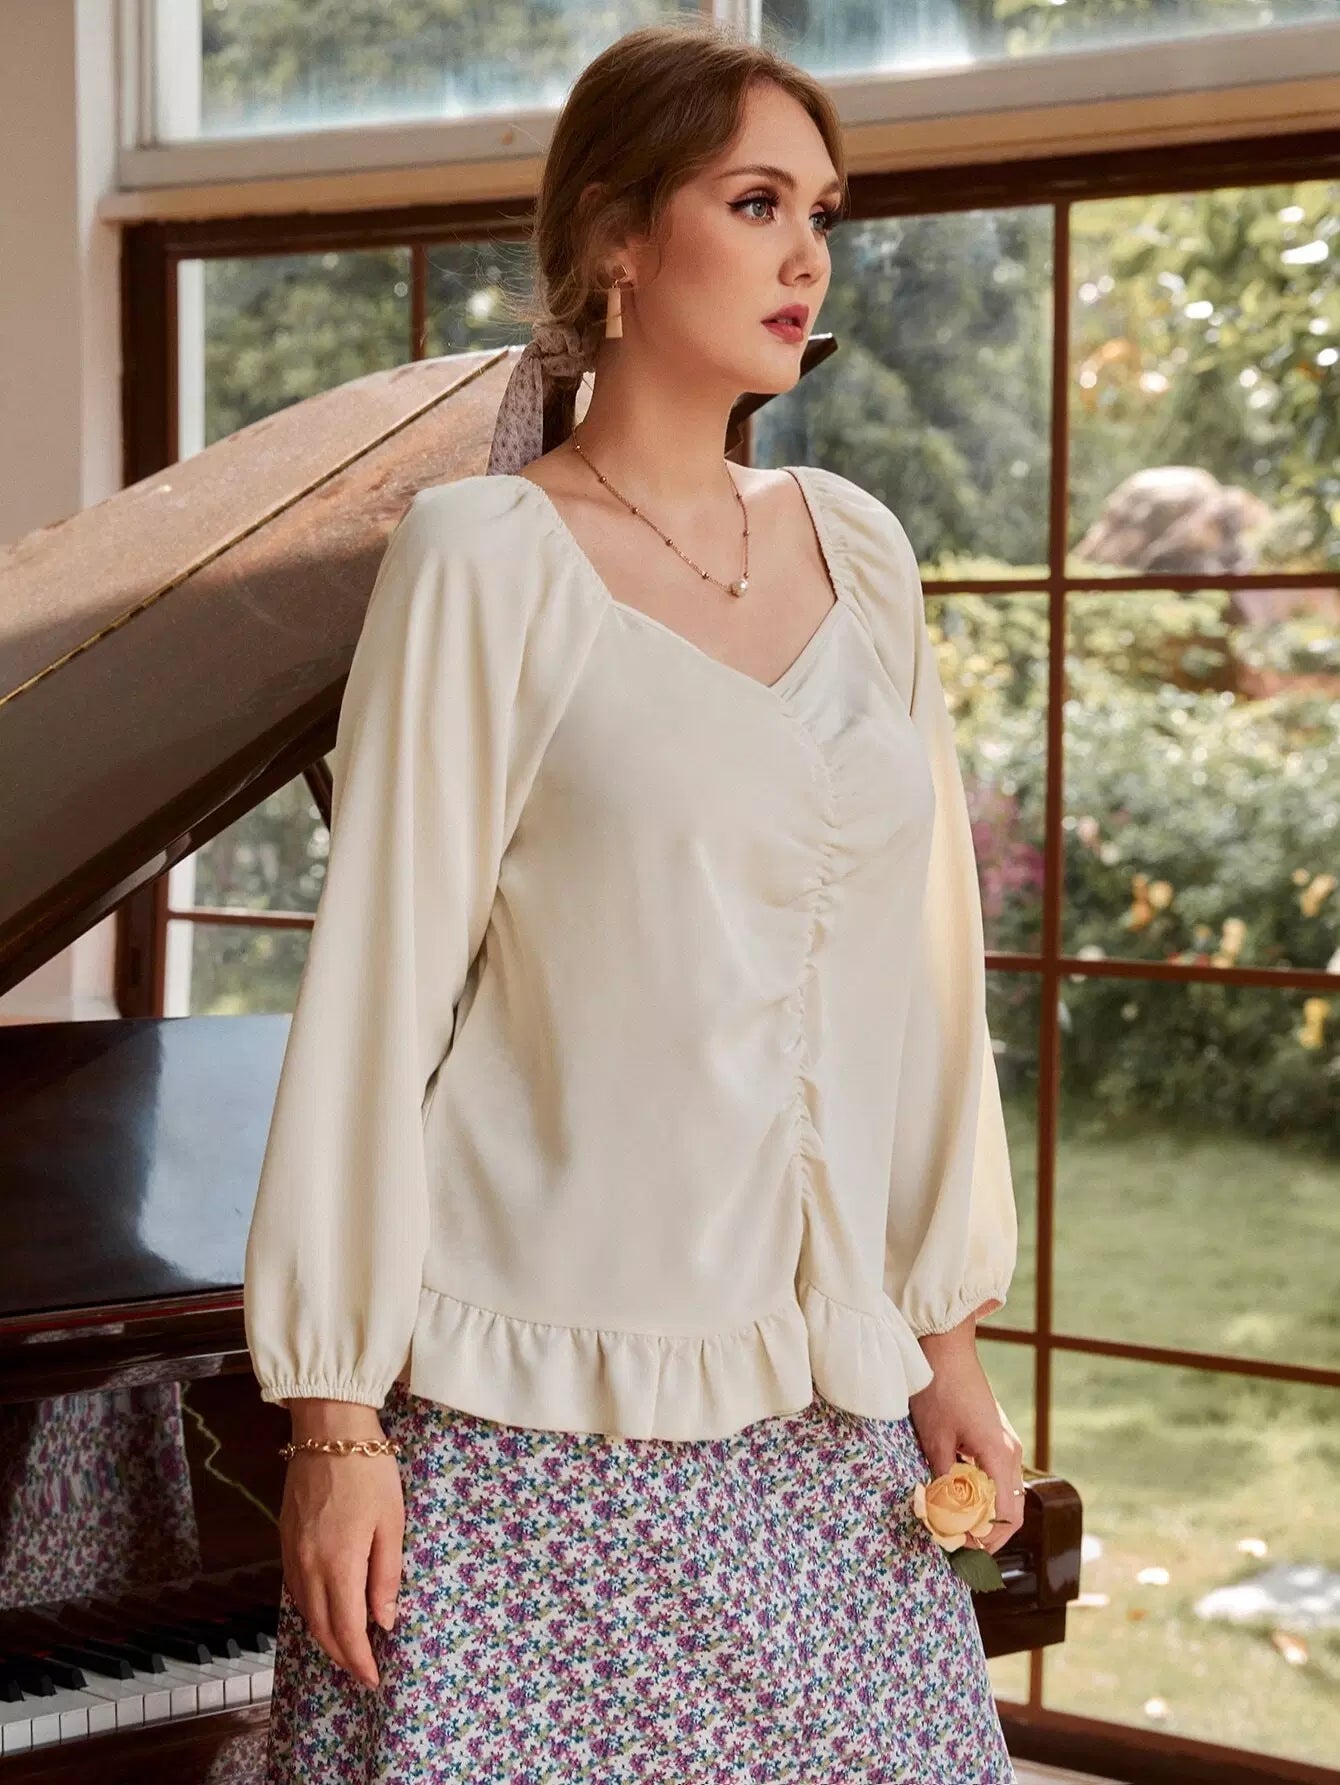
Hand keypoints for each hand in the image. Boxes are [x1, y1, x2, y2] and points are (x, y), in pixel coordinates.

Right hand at [279, 1398, 404, 1687]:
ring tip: (348, 1648)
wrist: (328, 1430)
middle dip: (342, 1656)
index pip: (347, 1630)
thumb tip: (385, 1622)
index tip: (374, 1680)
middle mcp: (308, 1567)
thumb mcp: (391, 1522)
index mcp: (338, 1565)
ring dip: (325, 1636)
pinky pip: (296, 1590)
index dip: (360, 1661)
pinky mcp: (285, 1540)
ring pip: (305, 1612)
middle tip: (363, 1671)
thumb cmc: (369, 1472)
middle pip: (321, 1628)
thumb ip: (386, 1576)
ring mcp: (292, 1554)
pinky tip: (326, 1611)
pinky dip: (311, 1611)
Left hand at [909, 1322, 1025, 1556]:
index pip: (1006, 1516)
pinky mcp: (995, 1435)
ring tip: (956, 1526)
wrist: (945, 1347)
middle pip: (1011, 1509)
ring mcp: (1005, 1442)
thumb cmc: (939, 1389)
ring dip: (985, 1514)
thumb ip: (943, 1480)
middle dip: (988, 1534)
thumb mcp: (935, 1439)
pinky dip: (983, 1494)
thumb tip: (942, 1516)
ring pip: (1005, 1493)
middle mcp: (1010, 1452)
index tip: (962, 1552)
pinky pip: (997, 1476)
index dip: (987, 1540)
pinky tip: (957, 1497)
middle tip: (960, 1548)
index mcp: (999, 1456)